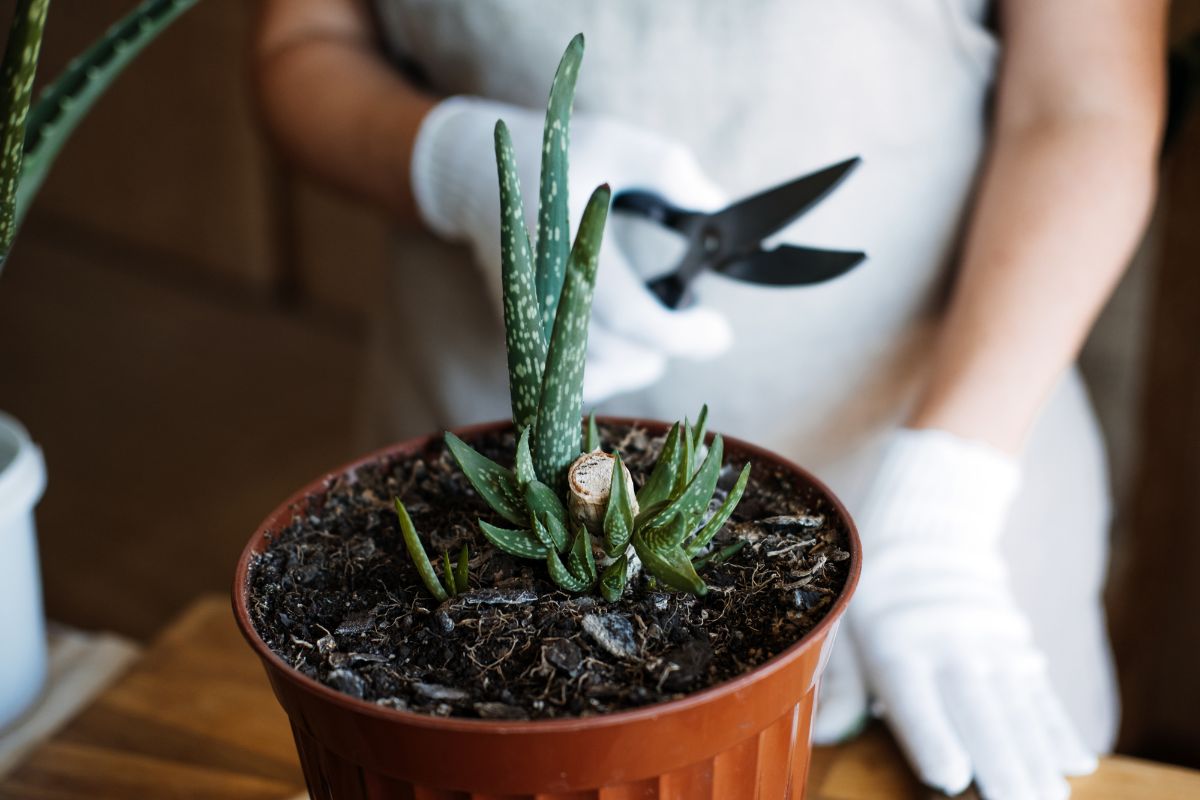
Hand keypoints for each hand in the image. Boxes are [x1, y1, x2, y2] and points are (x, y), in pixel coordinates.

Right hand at [410, 96, 731, 402]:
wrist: (474, 176)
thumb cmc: (549, 156)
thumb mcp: (615, 143)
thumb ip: (668, 169)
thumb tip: (714, 203)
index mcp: (565, 246)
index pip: (628, 313)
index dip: (679, 334)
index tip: (718, 332)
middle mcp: (540, 291)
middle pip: (611, 356)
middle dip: (663, 348)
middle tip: (695, 327)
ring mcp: (525, 317)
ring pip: (586, 377)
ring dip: (635, 364)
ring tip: (661, 334)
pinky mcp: (519, 331)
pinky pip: (560, 382)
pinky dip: (601, 375)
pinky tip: (625, 350)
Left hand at [828, 429, 1096, 799]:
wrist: (924, 528)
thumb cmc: (868, 590)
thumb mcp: (840, 627)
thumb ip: (838, 684)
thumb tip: (823, 735)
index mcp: (895, 644)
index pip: (914, 696)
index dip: (932, 736)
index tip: (951, 776)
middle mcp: (947, 646)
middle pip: (977, 711)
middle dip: (1000, 763)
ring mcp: (990, 644)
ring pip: (1016, 707)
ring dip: (1035, 755)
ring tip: (1052, 795)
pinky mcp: (1017, 644)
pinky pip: (1040, 690)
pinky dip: (1057, 726)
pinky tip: (1076, 761)